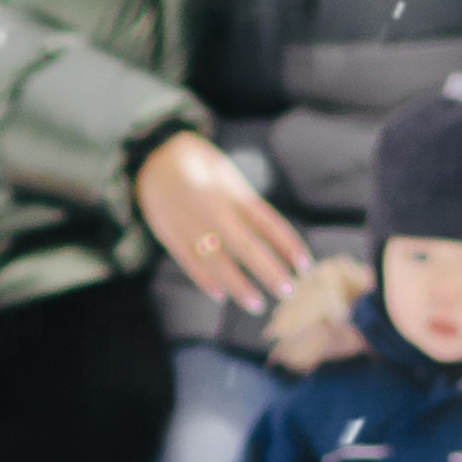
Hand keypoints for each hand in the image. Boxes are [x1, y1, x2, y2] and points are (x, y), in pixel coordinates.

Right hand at [138, 131, 309, 312]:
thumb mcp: (230, 178)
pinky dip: (205, 280)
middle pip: (247, 246)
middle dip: (269, 271)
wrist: (156, 156)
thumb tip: (273, 242)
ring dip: (239, 285)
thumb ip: (248, 207)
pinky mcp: (171, 234)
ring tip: (257, 305)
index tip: (305, 266)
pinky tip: (221, 296)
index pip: (269, 224)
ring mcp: (192, 224)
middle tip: (289, 292)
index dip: (288, 246)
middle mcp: (216, 211)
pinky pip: (189, 261)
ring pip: (218, 261)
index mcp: (235, 194)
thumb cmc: (203, 169)